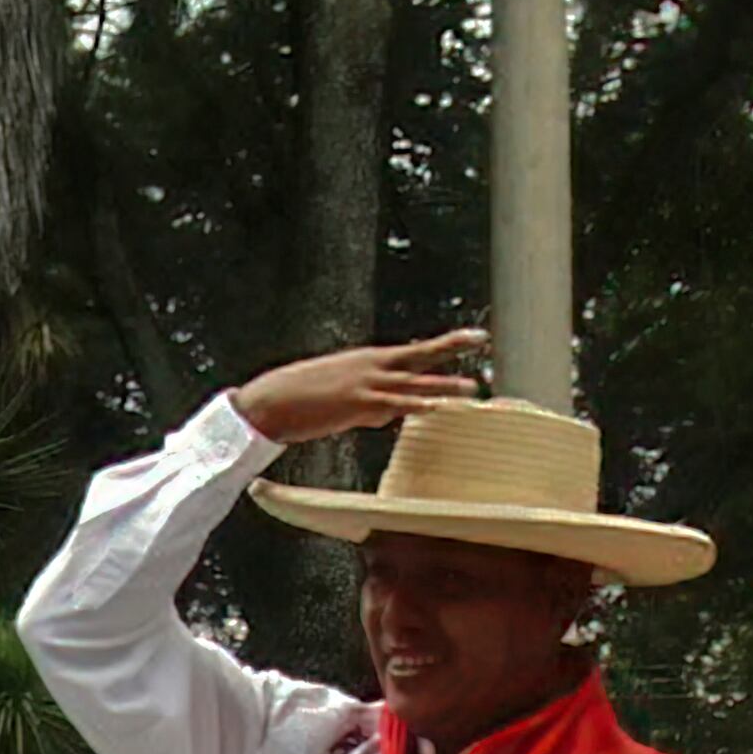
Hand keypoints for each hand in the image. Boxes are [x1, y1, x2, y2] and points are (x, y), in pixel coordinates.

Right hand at [232, 330, 491, 448]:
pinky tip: (436, 408)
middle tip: (481, 338)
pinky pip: (395, 405)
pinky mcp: (357, 403)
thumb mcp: (339, 397)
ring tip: (473, 389)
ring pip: (414, 383)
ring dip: (444, 387)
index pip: (411, 353)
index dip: (440, 345)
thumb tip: (386, 416)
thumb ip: (369, 404)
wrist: (271, 400)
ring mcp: (366, 384)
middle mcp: (371, 366)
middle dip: (451, 346)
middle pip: (419, 354)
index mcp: (367, 361)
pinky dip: (417, 406)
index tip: (467, 337)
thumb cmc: (298, 399)